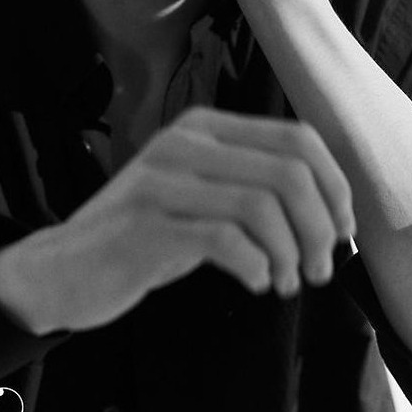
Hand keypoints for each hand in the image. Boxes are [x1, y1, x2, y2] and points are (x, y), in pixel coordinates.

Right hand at [0, 107, 354, 333]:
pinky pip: (226, 240)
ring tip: (287, 282)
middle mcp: (185, 143)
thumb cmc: (150, 233)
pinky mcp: (147, 225)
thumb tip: (331, 215)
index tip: (342, 229)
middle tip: (320, 267)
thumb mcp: (205, 198)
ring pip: (262, 207)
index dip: (334, 186)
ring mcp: (162, 181)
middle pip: (288, 173)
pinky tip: (256, 283)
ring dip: (291, 254)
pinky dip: (255, 267)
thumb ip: (255, 188)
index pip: (297, 139)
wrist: (69, 265)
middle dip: (320, 227)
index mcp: (206, 129)